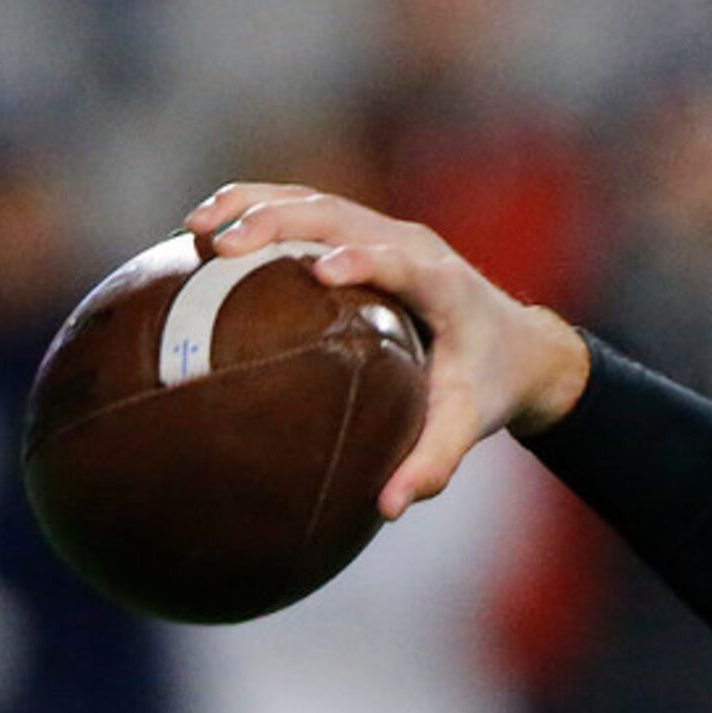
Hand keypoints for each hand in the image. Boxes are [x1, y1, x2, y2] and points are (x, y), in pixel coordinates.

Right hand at [184, 183, 591, 517]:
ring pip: (316, 203)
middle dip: (280, 223)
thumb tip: (386, 509)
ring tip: (194, 229)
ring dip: (254, 207)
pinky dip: (257, 209)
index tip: (323, 272)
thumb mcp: (466, 426)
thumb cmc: (486, 388)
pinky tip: (205, 230)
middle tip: (221, 247)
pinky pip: (307, 210)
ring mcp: (388, 231)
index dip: (367, 260)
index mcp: (444, 287)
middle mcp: (414, 246)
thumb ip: (432, 464)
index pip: (403, 263)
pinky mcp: (366, 230)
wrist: (517, 347)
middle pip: (341, 217)